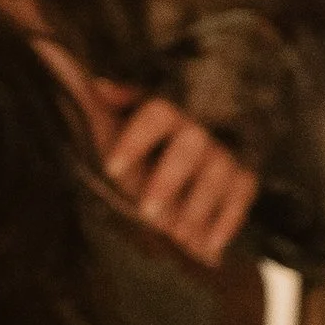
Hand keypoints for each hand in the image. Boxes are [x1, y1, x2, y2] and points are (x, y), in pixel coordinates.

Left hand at [94, 82, 259, 267]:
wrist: (190, 166)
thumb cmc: (143, 147)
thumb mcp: (121, 126)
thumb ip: (102, 107)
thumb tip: (81, 75)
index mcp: (166, 115)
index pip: (157, 115)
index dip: (136, 140)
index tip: (111, 169)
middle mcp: (198, 131)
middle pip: (190, 147)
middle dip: (169, 180)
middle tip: (147, 214)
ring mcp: (223, 155)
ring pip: (218, 174)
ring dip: (198, 206)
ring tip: (177, 236)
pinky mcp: (242, 179)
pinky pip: (242, 197)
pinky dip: (226, 223)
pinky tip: (208, 248)